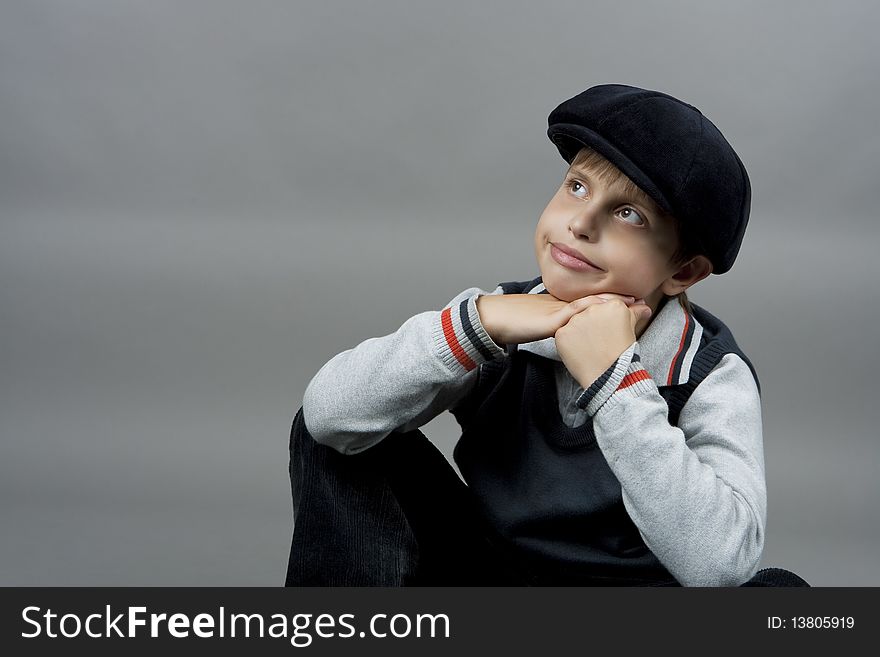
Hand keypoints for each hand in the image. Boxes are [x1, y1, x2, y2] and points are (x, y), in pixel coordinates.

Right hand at [476, 292, 638, 345]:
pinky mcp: (553, 319)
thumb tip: (567, 330)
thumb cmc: (513, 322)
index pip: (591, 301)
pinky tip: (608, 307)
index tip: (631, 301)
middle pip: (597, 301)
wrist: (495, 320)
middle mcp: (563, 304)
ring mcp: (558, 310)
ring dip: (614, 304)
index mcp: (561, 305)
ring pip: (592, 305)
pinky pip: (577, 312)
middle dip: (620, 302)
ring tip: (635, 305)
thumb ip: (556, 323)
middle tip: (642, 301)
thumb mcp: (539, 323)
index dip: (611, 301)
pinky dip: (594, 309)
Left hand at [554, 297, 652, 389]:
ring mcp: (576, 320)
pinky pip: (564, 333)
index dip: (606, 319)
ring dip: (580, 332)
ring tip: (590, 346)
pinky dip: (569, 342)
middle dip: (593, 324)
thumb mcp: (631, 329)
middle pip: (590, 311)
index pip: (606, 305)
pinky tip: (579, 350)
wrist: (609, 376)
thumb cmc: (622, 354)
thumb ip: (634, 313)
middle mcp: (593, 309)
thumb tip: (643, 306)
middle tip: (599, 340)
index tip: (606, 330)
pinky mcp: (563, 333)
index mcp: (613, 305)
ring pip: (576, 321)